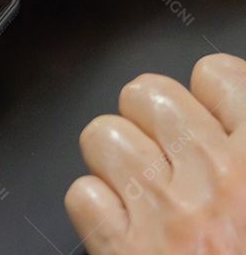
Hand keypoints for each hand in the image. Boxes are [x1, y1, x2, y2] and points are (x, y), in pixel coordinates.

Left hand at [65, 53, 245, 254]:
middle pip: (146, 94)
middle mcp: (216, 181)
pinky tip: (123, 226)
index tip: (209, 114)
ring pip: (103, 134)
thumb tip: (231, 120)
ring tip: (141, 188)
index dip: (207, 93)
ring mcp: (164, 214)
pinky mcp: (121, 249)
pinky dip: (95, 209)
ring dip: (115, 159)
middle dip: (149, 118)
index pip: (218, 74)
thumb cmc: (244, 253)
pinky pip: (82, 193)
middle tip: (166, 153)